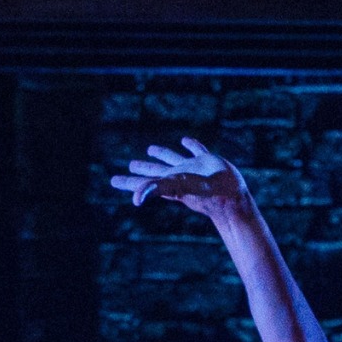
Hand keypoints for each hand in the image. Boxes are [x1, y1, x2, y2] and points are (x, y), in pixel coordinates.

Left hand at [110, 137, 249, 216]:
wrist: (228, 195)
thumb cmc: (201, 193)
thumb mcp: (174, 188)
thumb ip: (153, 190)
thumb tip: (134, 200)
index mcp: (166, 184)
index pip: (142, 183)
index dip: (127, 182)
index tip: (113, 180)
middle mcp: (176, 176)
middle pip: (154, 171)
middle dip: (142, 169)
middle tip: (131, 165)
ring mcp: (191, 168)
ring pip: (173, 158)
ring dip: (162, 154)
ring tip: (150, 149)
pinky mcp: (206, 160)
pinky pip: (196, 150)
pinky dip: (191, 145)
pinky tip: (186, 140)